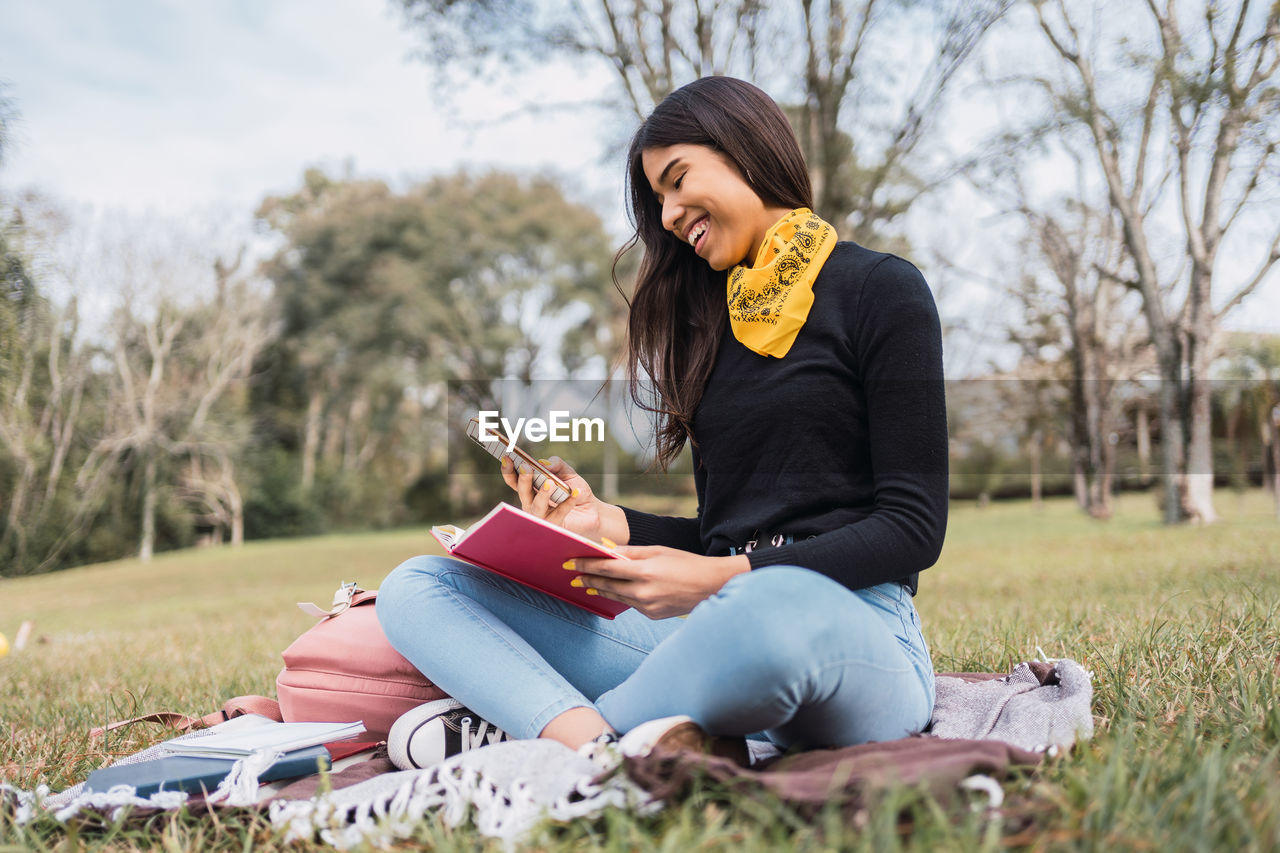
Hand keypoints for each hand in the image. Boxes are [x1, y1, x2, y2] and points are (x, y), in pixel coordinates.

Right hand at [501, 455, 603, 539]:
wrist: (591, 509)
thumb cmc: (573, 488)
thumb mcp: (567, 471)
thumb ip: (556, 464)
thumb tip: (544, 463)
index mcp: (530, 488)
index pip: (514, 480)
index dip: (509, 470)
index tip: (507, 457)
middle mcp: (532, 503)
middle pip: (523, 492)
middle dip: (523, 480)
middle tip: (526, 468)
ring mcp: (542, 516)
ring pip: (536, 507)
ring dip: (542, 494)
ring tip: (550, 483)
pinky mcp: (555, 525)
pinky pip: (559, 513)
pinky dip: (567, 503)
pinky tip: (576, 493)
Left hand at [566, 546, 751, 619]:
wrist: (711, 586)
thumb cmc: (685, 563)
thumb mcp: (658, 551)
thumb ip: (631, 552)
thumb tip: (607, 551)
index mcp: (644, 571)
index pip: (606, 568)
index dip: (586, 565)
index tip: (571, 563)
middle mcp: (643, 591)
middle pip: (607, 585)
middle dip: (589, 579)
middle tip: (573, 576)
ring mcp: (647, 606)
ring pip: (617, 597)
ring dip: (602, 589)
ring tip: (589, 584)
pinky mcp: (652, 615)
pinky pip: (632, 604)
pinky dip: (626, 596)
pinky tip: (620, 591)